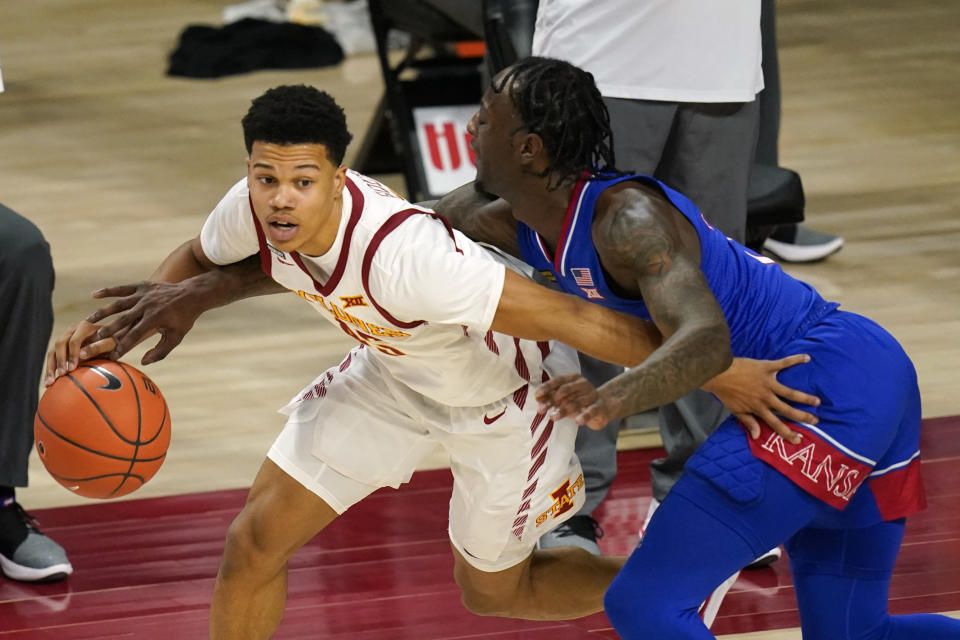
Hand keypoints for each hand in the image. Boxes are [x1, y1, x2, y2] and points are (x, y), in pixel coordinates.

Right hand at [44, 320, 117, 385]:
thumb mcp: (111, 344)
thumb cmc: (113, 342)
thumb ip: (98, 347)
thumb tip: (81, 355)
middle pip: (59, 344)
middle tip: (63, 374)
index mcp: (84, 326)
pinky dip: (50, 370)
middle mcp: (71, 330)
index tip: (73, 368)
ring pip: (52, 351)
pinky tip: (49, 382)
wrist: (110, 340)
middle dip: (60, 360)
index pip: (74, 340)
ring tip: (50, 382)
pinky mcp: (61, 347)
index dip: (72, 354)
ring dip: (50, 367)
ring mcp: (64, 337)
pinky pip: (52, 358)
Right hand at [86, 280, 203, 364]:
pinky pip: (122, 288)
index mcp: (154, 319)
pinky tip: (94, 295)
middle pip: (122, 320)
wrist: (192, 294)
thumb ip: (160, 351)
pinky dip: (108, 291)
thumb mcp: (176, 337)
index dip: (122, 347)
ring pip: (118, 304)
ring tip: (87, 322)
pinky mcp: (141, 286)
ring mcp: (143, 295)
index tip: (111, 357)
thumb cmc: (183, 319)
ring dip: (102, 313)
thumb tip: (143, 362)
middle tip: (92, 341)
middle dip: (106, 332)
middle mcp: (146, 306)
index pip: (134, 336)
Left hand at [534, 374, 619, 430]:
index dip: (547, 387)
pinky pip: (591, 411)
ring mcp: (592, 395)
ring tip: (553, 417)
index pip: (559, 380)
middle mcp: (583, 384)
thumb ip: (553, 397)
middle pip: (565, 391)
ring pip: (576, 402)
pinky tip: (577, 421)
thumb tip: (538, 399)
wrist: (604, 407)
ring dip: (563, 410)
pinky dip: (584, 416)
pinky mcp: (599, 407)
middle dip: (552, 400)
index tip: (537, 395)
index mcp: (574, 379)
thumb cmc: (580, 401)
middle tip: (541, 409)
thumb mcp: (566, 398)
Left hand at [702, 354, 819, 444]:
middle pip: (788, 409)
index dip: (787, 433)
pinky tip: (807, 358)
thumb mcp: (736, 410)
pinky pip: (783, 363)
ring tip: (817, 401)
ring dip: (804, 397)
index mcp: (759, 408)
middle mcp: (766, 397)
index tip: (798, 439)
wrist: (718, 373)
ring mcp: (768, 382)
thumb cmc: (726, 392)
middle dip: (802, 416)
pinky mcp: (767, 367)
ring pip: (790, 392)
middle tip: (816, 421)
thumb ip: (748, 422)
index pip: (776, 424)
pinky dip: (795, 360)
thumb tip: (758, 436)